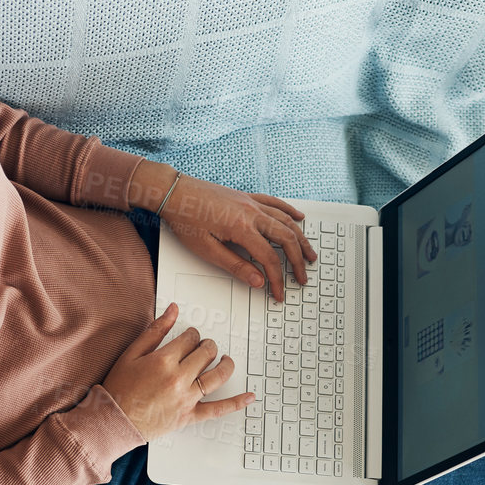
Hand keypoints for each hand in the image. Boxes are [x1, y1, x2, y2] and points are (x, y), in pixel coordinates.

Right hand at [101, 303, 253, 441]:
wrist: (114, 420)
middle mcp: (178, 378)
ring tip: (225, 360)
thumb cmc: (119, 388)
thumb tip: (172, 310)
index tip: (189, 337)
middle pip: (206, 354)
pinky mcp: (190, 416)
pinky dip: (236, 403)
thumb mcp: (132, 353)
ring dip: (225, 365)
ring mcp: (186, 398)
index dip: (191, 335)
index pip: (190, 339)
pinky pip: (218, 409)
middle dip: (207, 346)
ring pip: (217, 376)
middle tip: (204, 347)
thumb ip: (155, 330)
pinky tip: (249, 396)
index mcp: (164, 360)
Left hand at [134, 165, 313, 302]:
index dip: (277, 279)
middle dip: (297, 260)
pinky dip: (290, 211)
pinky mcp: (247, 197)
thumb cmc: (185, 219)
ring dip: (301, 238)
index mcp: (241, 228)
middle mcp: (251, 213)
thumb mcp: (206, 250)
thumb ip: (235, 266)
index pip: (269, 259)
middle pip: (286, 238)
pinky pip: (276, 203)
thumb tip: (257, 280)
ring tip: (309, 254)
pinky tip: (299, 218)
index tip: (278, 292)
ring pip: (286, 221)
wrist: (174, 192)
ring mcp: (251, 203)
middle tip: (302, 277)